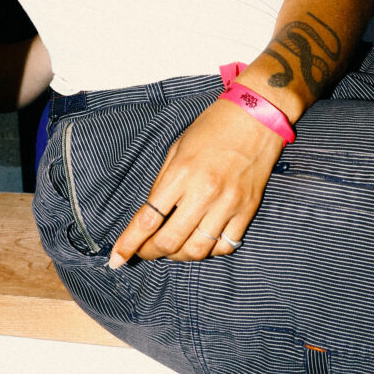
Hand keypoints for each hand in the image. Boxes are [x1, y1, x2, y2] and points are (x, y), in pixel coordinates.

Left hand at [109, 99, 282, 268]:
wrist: (256, 116)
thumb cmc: (212, 127)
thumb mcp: (177, 148)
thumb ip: (163, 184)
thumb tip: (150, 217)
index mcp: (181, 173)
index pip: (148, 218)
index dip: (129, 243)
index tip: (116, 258)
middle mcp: (204, 192)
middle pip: (170, 241)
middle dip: (150, 252)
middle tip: (144, 252)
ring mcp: (228, 203)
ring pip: (197, 250)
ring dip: (178, 256)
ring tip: (171, 249)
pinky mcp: (247, 210)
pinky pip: (225, 246)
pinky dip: (209, 251)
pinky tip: (200, 242)